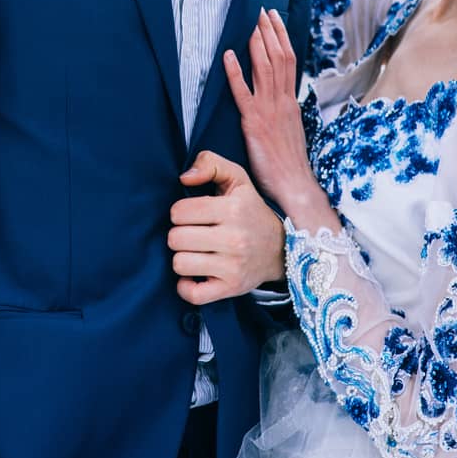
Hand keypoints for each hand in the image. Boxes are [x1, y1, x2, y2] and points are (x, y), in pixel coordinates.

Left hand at [168, 151, 283, 304]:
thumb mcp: (237, 179)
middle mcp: (234, 239)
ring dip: (182, 258)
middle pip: (176, 238)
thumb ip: (210, 163)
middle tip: (193, 234)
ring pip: (180, 264)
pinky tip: (194, 275)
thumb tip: (184, 178)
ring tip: (195, 252)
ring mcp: (233, 266)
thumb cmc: (250, 211)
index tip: (192, 215)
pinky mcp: (231, 288)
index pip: (179, 211)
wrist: (281, 249)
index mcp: (232, 209)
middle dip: (179, 235)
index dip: (180, 212)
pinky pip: (193, 294)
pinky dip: (186, 287)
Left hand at [222, 8, 314, 214]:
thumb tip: (277, 98)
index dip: (281, 37)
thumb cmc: (289, 164)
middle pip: (279, 57)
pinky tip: (228, 56)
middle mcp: (282, 101)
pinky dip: (236, 72)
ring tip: (252, 23)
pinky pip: (243, 93)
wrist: (294, 185)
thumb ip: (282, 111)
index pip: (290, 60)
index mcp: (291, 102)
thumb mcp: (290, 130)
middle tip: (262, 10)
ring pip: (266, 68)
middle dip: (270, 31)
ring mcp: (269, 110)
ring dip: (258, 43)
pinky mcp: (253, 123)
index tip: (274, 18)